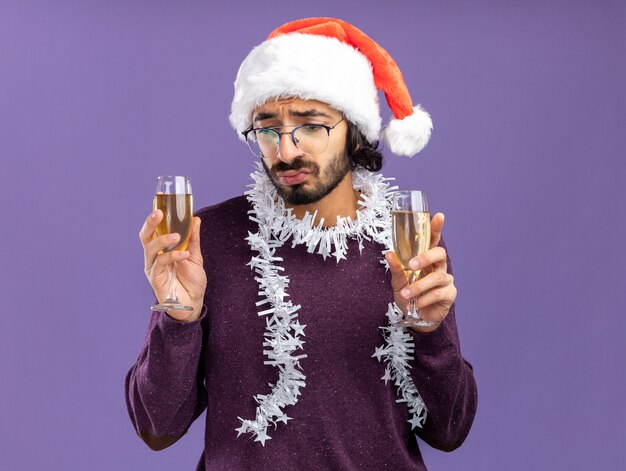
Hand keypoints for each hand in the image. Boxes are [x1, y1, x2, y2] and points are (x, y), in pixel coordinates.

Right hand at [139, 210, 206, 321]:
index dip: (154, 215)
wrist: (193, 303)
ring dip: (163, 239)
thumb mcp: (195, 256)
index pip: (155, 229)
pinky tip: (184, 254)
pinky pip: (161, 263)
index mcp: (161, 249)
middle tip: (159, 213)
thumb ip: (193, 238)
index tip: (158, 199)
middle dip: (150, 222)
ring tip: (177, 236)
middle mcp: (153, 256)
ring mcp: (152, 267)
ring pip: (150, 248)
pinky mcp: (155, 278)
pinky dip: (173, 256)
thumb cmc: (191, 281)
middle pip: (145, 235)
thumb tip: (195, 218)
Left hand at [385, 213, 456, 332]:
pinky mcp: (449, 294)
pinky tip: (417, 303)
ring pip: (437, 277)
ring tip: (406, 294)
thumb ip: (396, 269)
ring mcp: (446, 280)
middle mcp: (438, 266)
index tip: (439, 216)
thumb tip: (389, 253)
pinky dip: (425, 298)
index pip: (432, 240)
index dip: (436, 228)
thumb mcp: (397, 282)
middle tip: (411, 265)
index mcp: (426, 259)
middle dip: (426, 257)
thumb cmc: (408, 295)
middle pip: (440, 253)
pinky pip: (438, 293)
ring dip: (419, 285)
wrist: (415, 318)